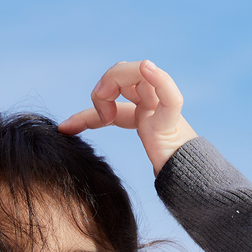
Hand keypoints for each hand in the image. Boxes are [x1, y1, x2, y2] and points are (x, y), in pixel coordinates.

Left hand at [58, 60, 196, 174]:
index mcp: (143, 114)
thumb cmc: (161, 173)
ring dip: (114, 83)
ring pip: (137, 73)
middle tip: (99, 115)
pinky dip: (159, 79)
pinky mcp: (173, 118)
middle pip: (123, 74)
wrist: (188, 184)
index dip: (84, 115)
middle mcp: (152, 103)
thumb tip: (87, 160)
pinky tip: (147, 68)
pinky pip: (169, 95)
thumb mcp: (125, 159)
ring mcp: (162, 107)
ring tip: (107, 114)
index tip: (63, 129)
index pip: (110, 103)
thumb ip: (118, 149)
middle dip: (103, 88)